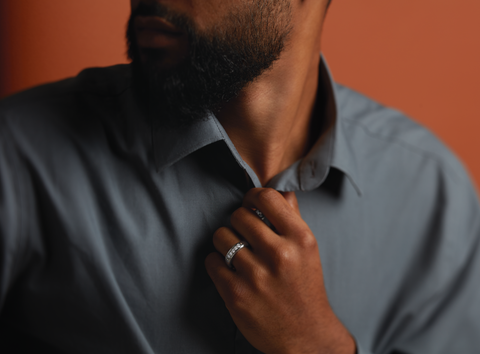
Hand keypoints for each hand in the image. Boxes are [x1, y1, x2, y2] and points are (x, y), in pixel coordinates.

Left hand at [205, 188, 355, 353]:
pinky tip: (230, 271)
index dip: (252, 197)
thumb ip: (292, 217)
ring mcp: (256, 275)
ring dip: (226, 242)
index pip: (266, 196)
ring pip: (221, 236)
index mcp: (300, 239)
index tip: (251, 206)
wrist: (306, 336)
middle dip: (238, 223)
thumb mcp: (307, 250)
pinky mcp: (235, 294)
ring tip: (237, 254)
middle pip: (238, 215)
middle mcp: (279, 254)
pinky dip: (217, 263)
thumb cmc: (305, 288)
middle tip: (245, 235)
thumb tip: (278, 188)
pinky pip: (211, 261)